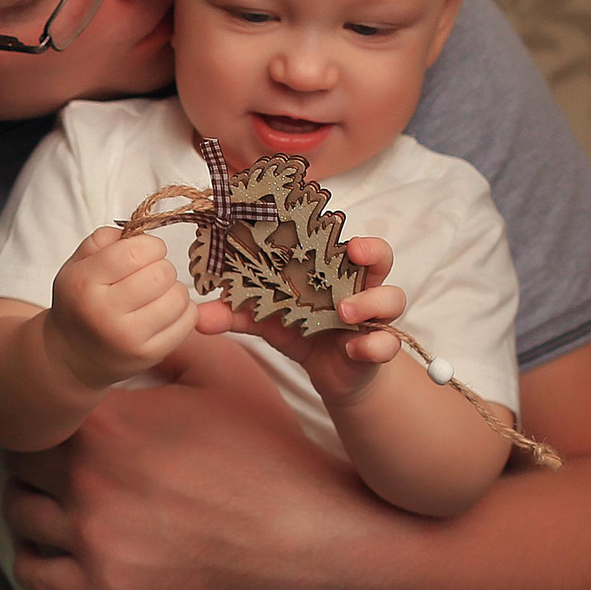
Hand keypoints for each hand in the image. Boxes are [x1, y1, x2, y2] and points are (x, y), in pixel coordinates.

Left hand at [2, 332, 340, 589]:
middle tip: (52, 447)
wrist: (294, 529)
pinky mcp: (104, 581)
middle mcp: (85, 477)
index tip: (61, 407)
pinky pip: (36, 574)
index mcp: (105, 422)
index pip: (40, 408)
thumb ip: (166, 341)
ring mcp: (90, 533)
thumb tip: (129, 326)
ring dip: (26, 497)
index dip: (47, 405)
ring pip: (18, 512)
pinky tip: (49, 541)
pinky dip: (32, 557)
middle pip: (19, 458)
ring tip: (48, 489)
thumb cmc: (261, 446)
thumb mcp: (221, 371)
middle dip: (32, 448)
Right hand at [48, 228, 195, 390]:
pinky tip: (163, 313)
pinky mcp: (148, 355)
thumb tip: (140, 230)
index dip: (149, 245)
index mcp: (84, 283)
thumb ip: (104, 240)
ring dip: (174, 290)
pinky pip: (187, 321)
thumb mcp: (77, 265)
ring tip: (155, 295)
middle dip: (162, 267)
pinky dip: (182, 312)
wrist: (70, 357)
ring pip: (179, 297)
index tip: (144, 252)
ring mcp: (128, 338)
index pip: (136, 251)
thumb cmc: (79, 304)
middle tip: (149, 276)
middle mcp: (104, 312)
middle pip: (162, 273)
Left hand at [198, 236, 406, 402]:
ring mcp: (373, 315)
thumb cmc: (300, 330)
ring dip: (372, 301)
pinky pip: (387, 343)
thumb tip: (198, 316)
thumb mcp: (264, 319)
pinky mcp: (378, 346)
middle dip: (371, 251)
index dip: (333, 224)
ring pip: (392, 297)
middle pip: (379, 256)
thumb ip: (234, 313)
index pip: (339, 237)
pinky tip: (356, 349)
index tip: (323, 217)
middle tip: (354, 253)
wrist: (329, 372)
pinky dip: (375, 345)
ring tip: (345, 312)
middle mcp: (358, 285)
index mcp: (330, 268)